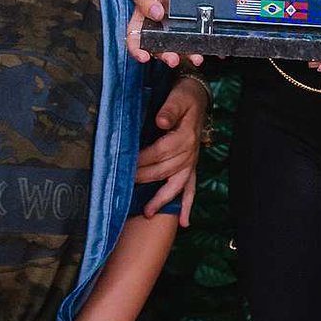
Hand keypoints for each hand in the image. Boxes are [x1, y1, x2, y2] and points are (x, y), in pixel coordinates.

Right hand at [126, 0, 204, 69]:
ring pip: (180, 52)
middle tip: (173, 59)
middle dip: (167, 57)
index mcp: (143, 24)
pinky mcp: (193, 36)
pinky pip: (198, 46)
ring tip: (196, 57)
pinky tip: (214, 51)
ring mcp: (177, 37)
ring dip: (188, 57)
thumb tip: (154, 13)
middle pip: (159, 51)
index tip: (144, 56)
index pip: (135, 41)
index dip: (137, 51)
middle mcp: (159, 34)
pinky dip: (205, 49)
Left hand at [136, 75, 207, 225]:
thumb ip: (170, 109)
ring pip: (176, 185)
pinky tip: (184, 223)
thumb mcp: (178, 97)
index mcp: (184, 137)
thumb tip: (161, 121)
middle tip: (124, 186)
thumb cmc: (184, 97)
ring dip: (162, 199)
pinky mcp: (191, 167)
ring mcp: (191, 163)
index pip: (160, 152)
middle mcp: (189, 153)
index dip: (142, 159)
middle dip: (144, 179)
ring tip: (148, 213)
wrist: (197, 98)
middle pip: (164, 170)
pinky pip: (192, 189)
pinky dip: (188, 206)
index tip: (125, 164)